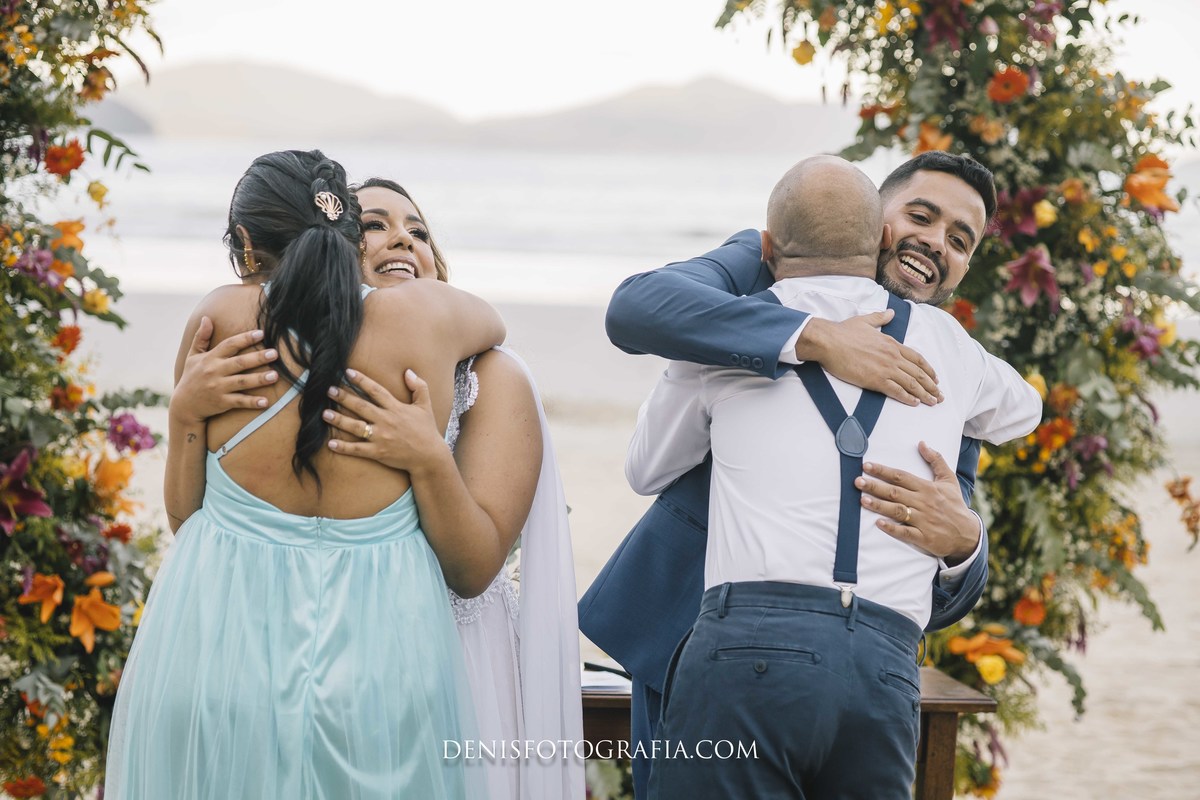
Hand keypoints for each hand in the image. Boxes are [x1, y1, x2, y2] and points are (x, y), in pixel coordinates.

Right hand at [170, 318, 278, 423]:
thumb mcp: (192, 356)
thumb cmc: (191, 377)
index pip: (229, 345)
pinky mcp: (222, 402)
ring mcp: (218, 388)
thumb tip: (206, 318)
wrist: (184, 405)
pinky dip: (252, 402)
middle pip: (239, 363)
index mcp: (210, 358)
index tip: (261, 333)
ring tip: (275, 376)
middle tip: (275, 353)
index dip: (245, 338)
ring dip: (259, 379)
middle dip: (258, 358)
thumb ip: (201, 337)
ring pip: (242, 382)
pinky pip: (239, 402)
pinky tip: (266, 402)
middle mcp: (214, 371)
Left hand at [324, 368, 448, 473]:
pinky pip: (357, 449)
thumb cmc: (427, 430)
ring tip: (324, 414)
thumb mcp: (426, 405)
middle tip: (329, 390)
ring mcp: (381, 437)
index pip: (376, 391)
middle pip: (361, 406)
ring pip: (356, 427)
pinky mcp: (378, 452)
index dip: (362, 380)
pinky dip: (344, 447)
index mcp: (396, 408)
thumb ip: (419, 386)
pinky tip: (330, 443)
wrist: (429, 456)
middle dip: (344, 397)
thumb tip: (408, 371)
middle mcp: (386, 421)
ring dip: (339, 420)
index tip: (347, 373)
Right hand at [798, 313, 941, 406]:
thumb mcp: (865, 321)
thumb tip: (890, 312)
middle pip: (918, 373)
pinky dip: (907, 398)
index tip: (935, 378)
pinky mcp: (875, 380)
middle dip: (931, 386)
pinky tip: (914, 403)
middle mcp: (892, 356)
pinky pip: (896, 390)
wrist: (829, 341)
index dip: (928, 369)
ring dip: (924, 394)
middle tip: (939, 396)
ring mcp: (885, 368)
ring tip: (933, 402)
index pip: (917, 358)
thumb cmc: (843, 332)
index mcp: (891, 343)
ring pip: (911, 383)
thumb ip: (880, 318)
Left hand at [854, 441, 979, 563]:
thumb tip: (922, 443)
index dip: (883, 471)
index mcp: (928, 488)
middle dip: (875, 486)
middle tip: (857, 481)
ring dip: (879, 505)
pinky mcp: (924, 537)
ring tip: (862, 500)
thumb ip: (936, 460)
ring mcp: (923, 520)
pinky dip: (892, 528)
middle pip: (895, 492)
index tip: (867, 466)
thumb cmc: (954, 505)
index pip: (901, 476)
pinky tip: (879, 524)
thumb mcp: (949, 480)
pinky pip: (906, 533)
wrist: (968, 534)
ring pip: (897, 511)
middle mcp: (924, 503)